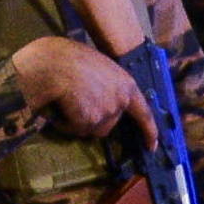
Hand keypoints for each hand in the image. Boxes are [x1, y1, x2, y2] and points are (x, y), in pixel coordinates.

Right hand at [10, 34, 143, 135]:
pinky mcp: (90, 120)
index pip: (144, 113)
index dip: (149, 131)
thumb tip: (100, 100)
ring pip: (90, 129)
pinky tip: (58, 106)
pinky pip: (75, 129)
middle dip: (92, 119)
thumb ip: (107, 86)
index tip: (152, 146)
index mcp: (127, 84)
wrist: (52, 61)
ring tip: (65, 101)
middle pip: (108, 125)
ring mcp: (106, 112)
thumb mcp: (99, 68)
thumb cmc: (69, 57)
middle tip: (76, 102)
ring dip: (77, 121)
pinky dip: (65, 123)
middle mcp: (121, 100)